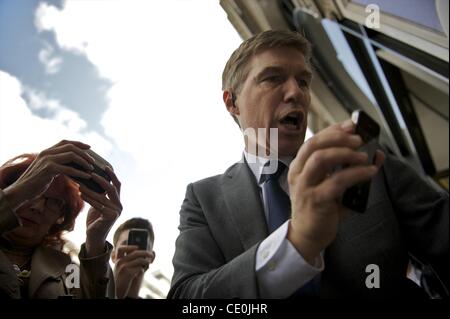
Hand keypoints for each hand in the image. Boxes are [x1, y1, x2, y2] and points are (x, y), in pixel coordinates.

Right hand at [2, 140, 94, 209]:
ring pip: (71, 155)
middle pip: (71, 147)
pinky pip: (69, 169)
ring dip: (84, 162)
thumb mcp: (46, 169)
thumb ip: (57, 164)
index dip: (79, 143)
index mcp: (46, 151)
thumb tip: (74, 165)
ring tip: (91, 168)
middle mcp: (47, 153)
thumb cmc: (36, 182)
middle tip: (93, 162)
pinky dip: (80, 172)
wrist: (22, 190)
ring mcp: (47, 160)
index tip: (90, 147)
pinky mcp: (49, 170)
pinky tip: (86, 176)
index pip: (65, 141)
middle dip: (84, 153)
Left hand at [81, 166, 121, 256]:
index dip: (112, 175)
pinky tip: (81, 194)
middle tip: (90, 172)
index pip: (117, 184)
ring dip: (91, 189)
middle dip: (101, 179)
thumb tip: (92, 179)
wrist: (94, 237)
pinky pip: (98, 205)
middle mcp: (119, 205)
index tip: (104, 166)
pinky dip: (89, 199)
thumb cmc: (95, 220)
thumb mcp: (98, 204)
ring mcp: (116, 211)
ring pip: (103, 196)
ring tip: (81, 182)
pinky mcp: (110, 217)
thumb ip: (100, 195)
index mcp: (118, 201)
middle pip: (112, 188)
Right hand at [114, 245, 153, 298]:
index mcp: (118, 260)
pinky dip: (143, 269)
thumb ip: (136, 260)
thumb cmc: (126, 280)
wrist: (119, 292)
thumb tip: (153, 252)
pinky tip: (142, 272)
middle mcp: (119, 262)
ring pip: (139, 259)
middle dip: (146, 253)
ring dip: (146, 262)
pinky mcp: (127, 273)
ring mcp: (123, 267)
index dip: (129, 246)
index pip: (120, 248)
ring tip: (148, 265)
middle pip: (135, 252)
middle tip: (151, 255)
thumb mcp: (128, 269)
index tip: (137, 247)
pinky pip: (139, 267)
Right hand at [287, 120, 384, 263]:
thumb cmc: (320, 208)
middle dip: (338, 137)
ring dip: (345, 153)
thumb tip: (376, 154)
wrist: (307, 235)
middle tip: (359, 138)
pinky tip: (369, 172)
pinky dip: (356, 173)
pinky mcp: (316, 200)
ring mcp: (305, 186)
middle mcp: (298, 173)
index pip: (314, 140)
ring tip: (364, 155)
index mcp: (299, 166)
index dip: (333, 130)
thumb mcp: (331, 184)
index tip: (351, 124)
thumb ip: (349, 168)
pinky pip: (336, 181)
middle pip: (314, 144)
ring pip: (320, 158)